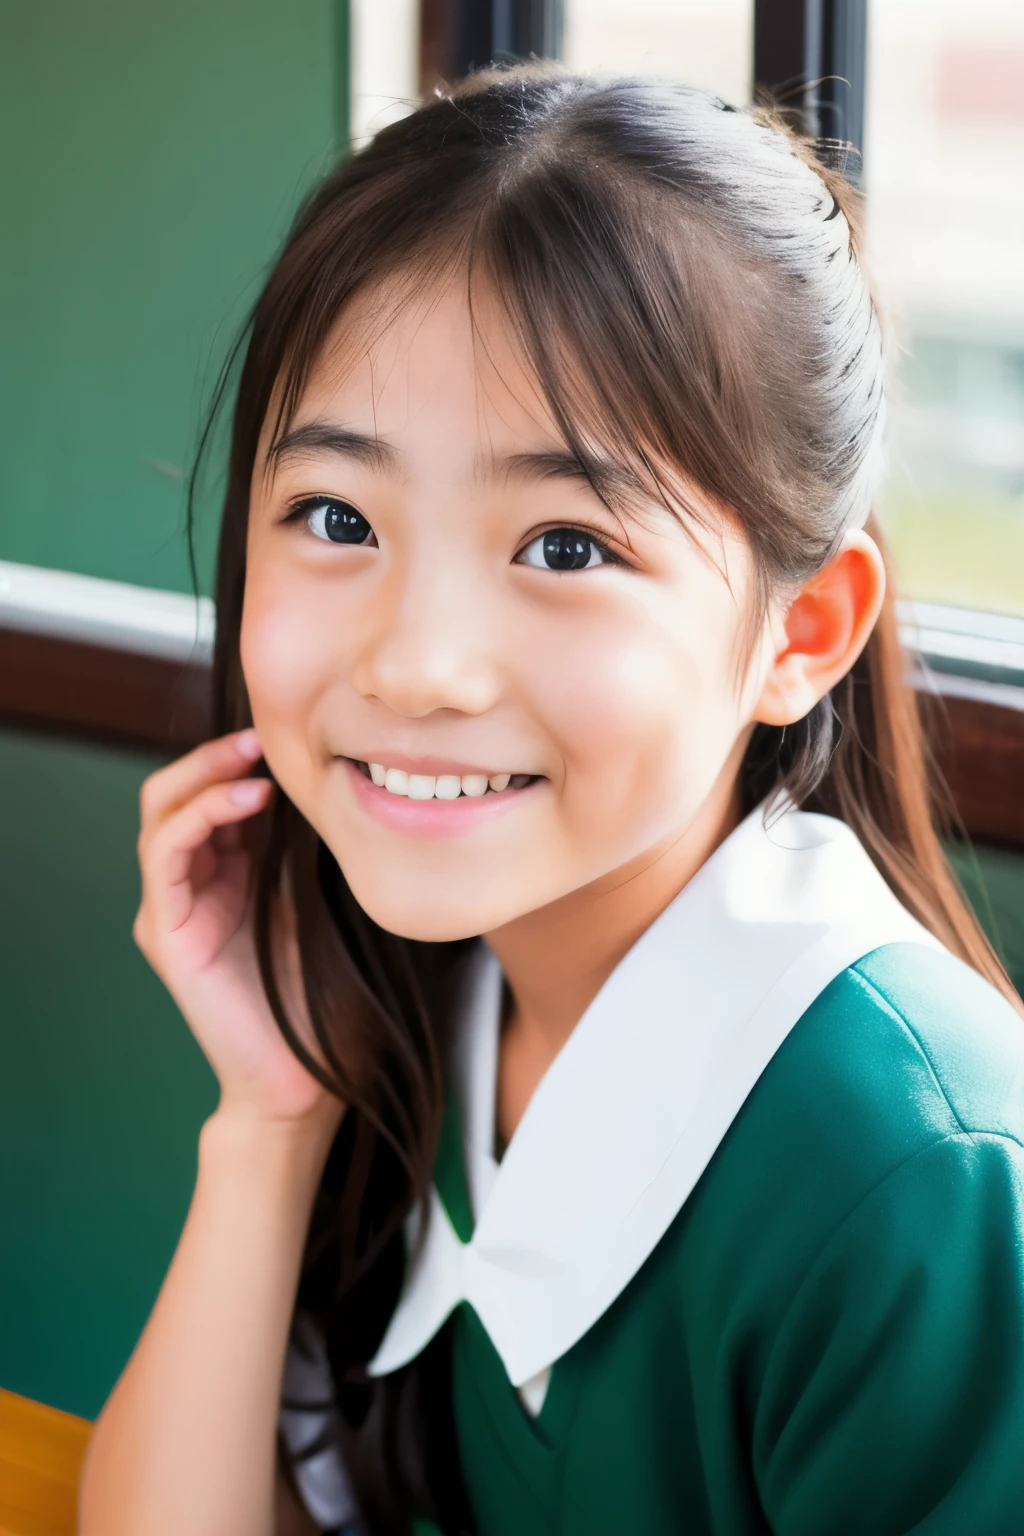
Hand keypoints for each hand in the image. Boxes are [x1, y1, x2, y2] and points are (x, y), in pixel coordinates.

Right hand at [133, 728, 341, 1130]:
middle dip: (215, 754)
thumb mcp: (323, 902)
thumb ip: (310, 849)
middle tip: (265, 735)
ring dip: (206, 773)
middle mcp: (189, 887)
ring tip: (258, 759)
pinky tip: (249, 799)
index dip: (241, 759)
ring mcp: (170, 909)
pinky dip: (200, 814)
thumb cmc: (325, 1000)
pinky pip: (164, 854)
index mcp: (226, 877)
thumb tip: (333, 782)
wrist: (307, 1079)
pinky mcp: (164, 932)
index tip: (292, 737)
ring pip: (161, 812)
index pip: (212, 795)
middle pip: (175, 793)